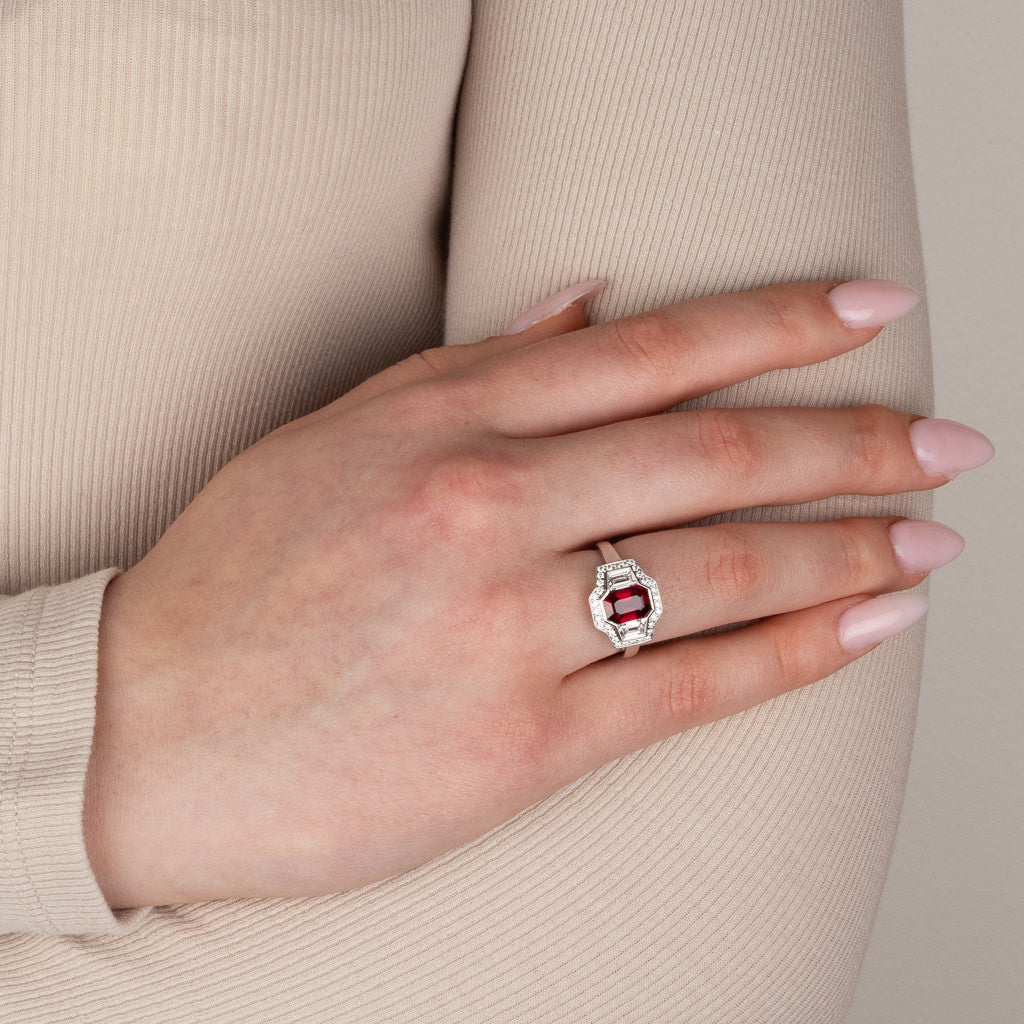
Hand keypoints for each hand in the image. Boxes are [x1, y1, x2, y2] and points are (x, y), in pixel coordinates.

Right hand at [84, 280, 988, 908]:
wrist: (144, 727)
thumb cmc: (234, 576)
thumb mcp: (336, 435)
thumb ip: (471, 366)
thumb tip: (589, 301)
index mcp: (444, 423)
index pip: (656, 352)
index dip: (782, 326)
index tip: (872, 316)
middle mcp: (487, 509)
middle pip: (718, 454)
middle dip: (854, 439)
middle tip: (946, 439)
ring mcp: (509, 629)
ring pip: (727, 571)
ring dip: (849, 546)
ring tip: (928, 536)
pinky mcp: (521, 745)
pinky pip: (695, 689)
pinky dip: (798, 653)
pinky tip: (868, 623)